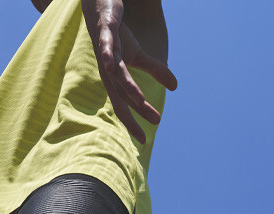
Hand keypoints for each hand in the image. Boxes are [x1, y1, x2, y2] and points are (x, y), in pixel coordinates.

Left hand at [81, 0, 176, 143]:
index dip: (133, 121)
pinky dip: (107, 54)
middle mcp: (107, 68)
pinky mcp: (106, 28)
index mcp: (114, 77)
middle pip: (119, 95)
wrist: (98, 5)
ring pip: (114, 72)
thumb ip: (154, 71)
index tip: (144, 140)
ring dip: (126, 86)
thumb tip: (175, 87)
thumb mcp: (137, 53)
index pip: (125, 103)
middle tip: (148, 128)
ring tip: (140, 100)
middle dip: (132, 114)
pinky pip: (105, 43)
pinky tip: (109, 64)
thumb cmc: (115, 32)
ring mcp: (105, 49)